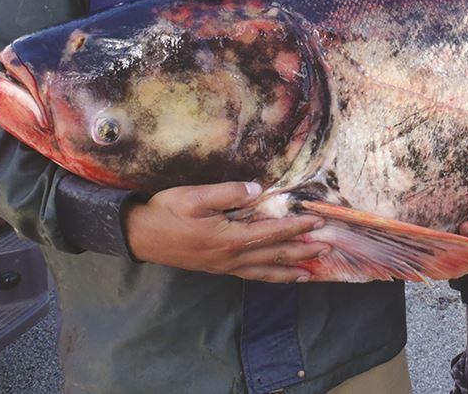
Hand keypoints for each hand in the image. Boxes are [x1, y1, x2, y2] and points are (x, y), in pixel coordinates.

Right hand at [124, 181, 328, 282]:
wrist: (140, 235)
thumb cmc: (167, 212)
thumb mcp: (194, 196)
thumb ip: (227, 192)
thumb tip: (257, 189)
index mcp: (229, 238)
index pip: (271, 233)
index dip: (296, 227)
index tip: (317, 222)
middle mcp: (230, 257)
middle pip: (273, 256)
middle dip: (301, 252)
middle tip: (327, 249)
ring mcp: (224, 265)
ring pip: (264, 271)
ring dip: (289, 270)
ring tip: (311, 273)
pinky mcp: (217, 268)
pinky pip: (250, 275)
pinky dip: (269, 277)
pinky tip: (278, 276)